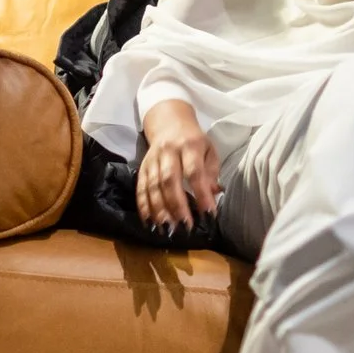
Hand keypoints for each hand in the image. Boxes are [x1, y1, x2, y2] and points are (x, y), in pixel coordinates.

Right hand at [137, 99, 220, 231]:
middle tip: (185, 226)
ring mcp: (152, 160)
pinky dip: (143, 206)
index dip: (201, 193)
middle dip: (177, 205)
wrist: (169, 123)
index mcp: (190, 145)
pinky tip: (149, 222)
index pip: (195, 171)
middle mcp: (168, 152)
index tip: (208, 214)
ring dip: (159, 210)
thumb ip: (211, 172)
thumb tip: (213, 194)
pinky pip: (140, 188)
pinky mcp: (142, 167)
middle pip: (169, 180)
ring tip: (167, 229)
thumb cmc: (194, 141)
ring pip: (153, 186)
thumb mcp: (209, 150)